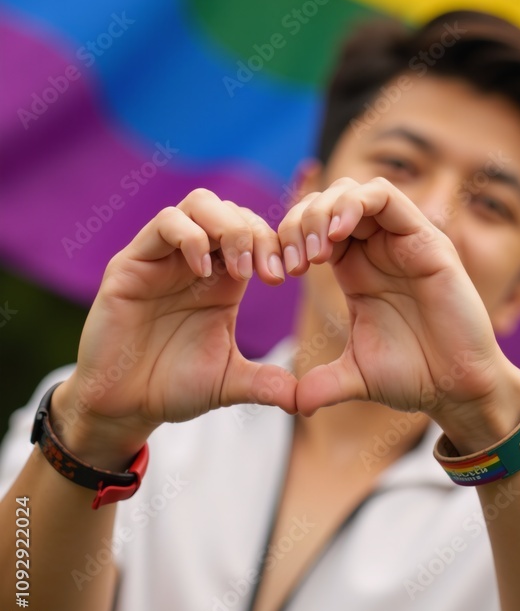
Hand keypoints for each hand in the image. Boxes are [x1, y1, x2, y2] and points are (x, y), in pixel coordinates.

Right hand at [55, 190, 296, 450]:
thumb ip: (265, 383)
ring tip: (241, 270)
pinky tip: (201, 272)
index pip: (254, 232)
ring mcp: (161, 257)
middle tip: (269, 273)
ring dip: (229, 227)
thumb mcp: (228, 382)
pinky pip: (164, 224)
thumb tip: (304, 400)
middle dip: (258, 232)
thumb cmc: (172, 388)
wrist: (123, 406)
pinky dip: (190, 237)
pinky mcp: (131, 263)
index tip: (293, 274)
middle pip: (231, 209)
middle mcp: (194, 260)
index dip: (277, 243)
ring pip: (200, 204)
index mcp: (221, 279)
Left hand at [278, 177, 519, 429]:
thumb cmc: (414, 376)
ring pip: (352, 192)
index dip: (286, 240)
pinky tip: (338, 234)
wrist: (458, 388)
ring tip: (315, 251)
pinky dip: (356, 204)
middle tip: (293, 264)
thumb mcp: (354, 376)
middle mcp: (376, 248)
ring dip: (323, 211)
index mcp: (354, 268)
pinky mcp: (426, 239)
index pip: (310, 226)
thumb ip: (321, 384)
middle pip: (325, 201)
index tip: (275, 275)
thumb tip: (294, 404)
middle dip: (297, 223)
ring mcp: (401, 240)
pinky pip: (386, 198)